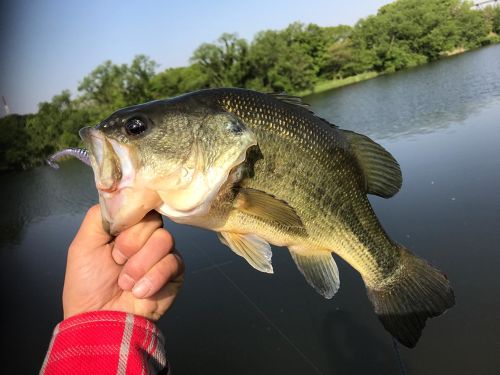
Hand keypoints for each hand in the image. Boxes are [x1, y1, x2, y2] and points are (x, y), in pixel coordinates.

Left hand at [63, 205, 183, 320]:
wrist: (101, 320)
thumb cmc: (87, 284)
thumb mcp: (83, 244)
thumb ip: (100, 215)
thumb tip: (121, 195)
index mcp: (127, 227)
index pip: (140, 205)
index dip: (132, 216)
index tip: (118, 231)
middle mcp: (147, 237)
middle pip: (153, 221)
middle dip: (130, 244)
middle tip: (117, 261)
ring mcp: (163, 254)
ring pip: (164, 239)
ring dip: (140, 264)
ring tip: (126, 282)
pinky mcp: (175, 272)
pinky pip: (173, 262)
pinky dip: (153, 278)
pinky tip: (140, 292)